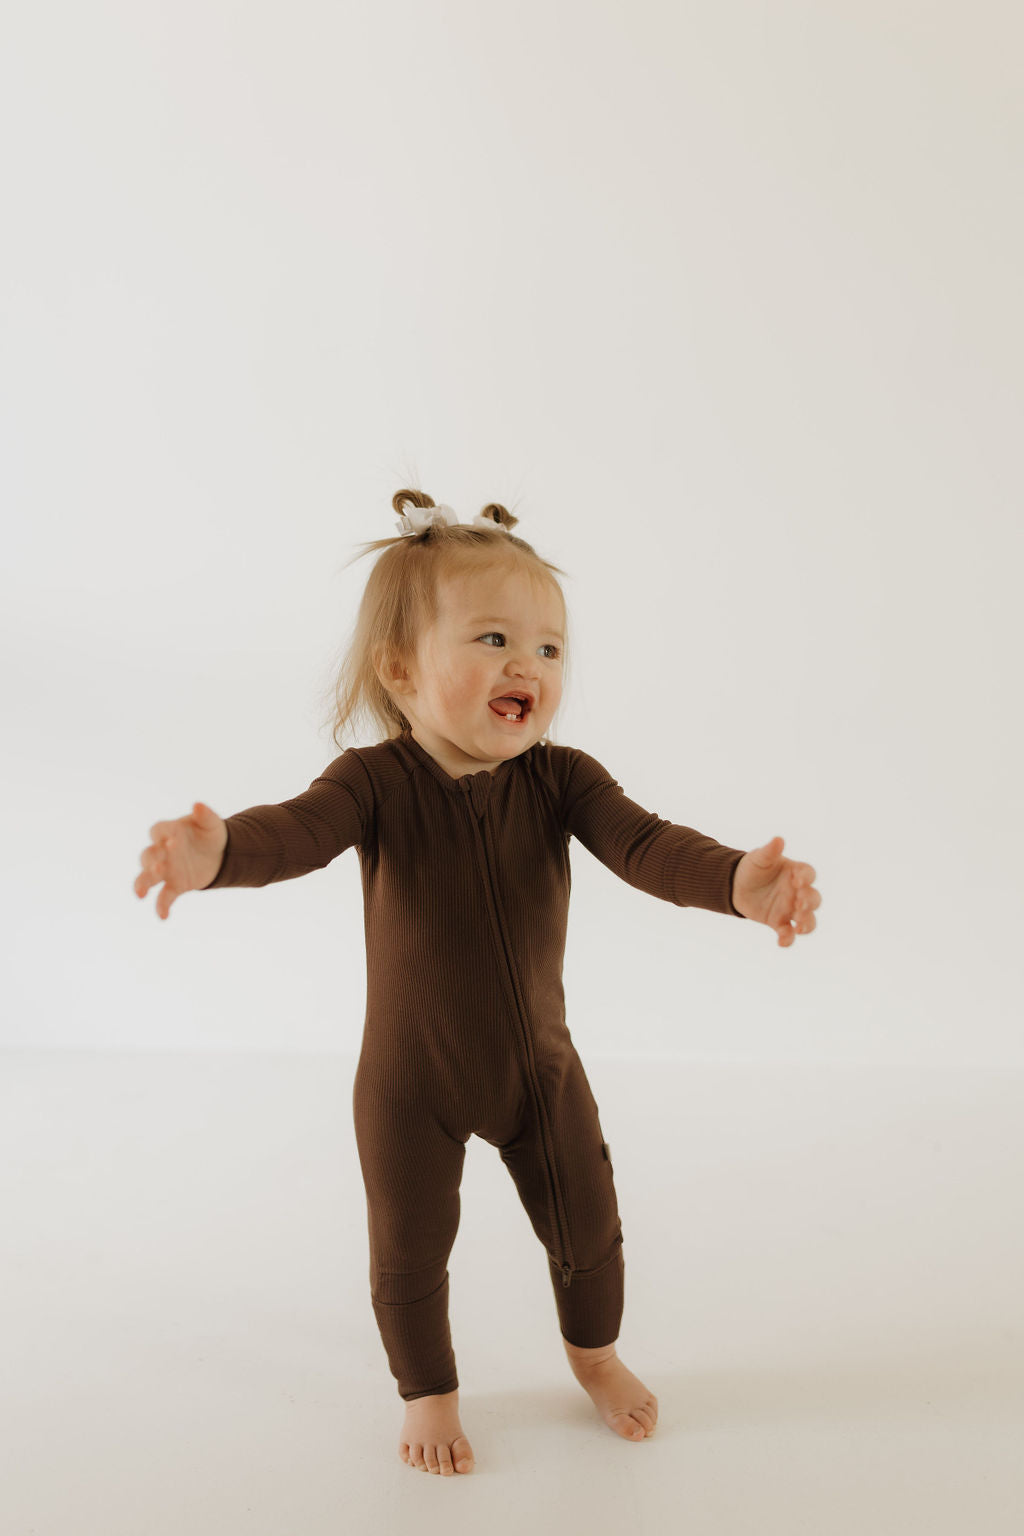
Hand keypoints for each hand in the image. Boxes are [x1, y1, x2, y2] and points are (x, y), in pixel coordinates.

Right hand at [134, 802, 227, 919]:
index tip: (173, 840)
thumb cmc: (210, 834)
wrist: (221, 854)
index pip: (157, 831)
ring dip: (143, 883)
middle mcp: (163, 851)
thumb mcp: (211, 823)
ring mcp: (166, 869)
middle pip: (148, 855)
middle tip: (160, 865)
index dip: (162, 835)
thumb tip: (198, 805)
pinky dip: (161, 906)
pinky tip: (163, 916)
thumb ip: (205, 814)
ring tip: (141, 893)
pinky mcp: (175, 885)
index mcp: (170, 831)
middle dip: (151, 861)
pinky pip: (164, 897)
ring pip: (147, 877)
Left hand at [731, 836, 820, 946]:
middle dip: (809, 902)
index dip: (805, 878)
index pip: (808, 874)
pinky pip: (789, 933)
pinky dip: (788, 939)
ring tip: (800, 927)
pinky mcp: (779, 922)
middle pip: (814, 899)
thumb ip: (770, 851)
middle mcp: (797, 892)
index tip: (796, 880)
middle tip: (798, 904)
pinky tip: (781, 942)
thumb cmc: (752, 867)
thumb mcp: (759, 858)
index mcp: (796, 873)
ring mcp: (790, 909)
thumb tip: (778, 840)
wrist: (735, 885)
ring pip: (808, 919)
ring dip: (807, 924)